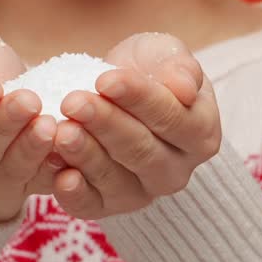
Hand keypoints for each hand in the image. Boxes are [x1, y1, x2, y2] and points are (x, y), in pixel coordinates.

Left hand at [50, 32, 221, 219]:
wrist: (115, 91)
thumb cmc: (148, 70)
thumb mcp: (166, 54)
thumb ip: (181, 68)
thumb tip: (185, 89)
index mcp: (200, 134)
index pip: (172, 118)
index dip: (138, 98)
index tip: (105, 80)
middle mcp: (176, 171)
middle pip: (141, 151)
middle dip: (105, 124)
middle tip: (73, 102)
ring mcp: (143, 192)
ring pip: (116, 180)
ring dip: (86, 155)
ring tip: (61, 131)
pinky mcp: (107, 205)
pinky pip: (92, 206)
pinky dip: (75, 194)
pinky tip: (60, 175)